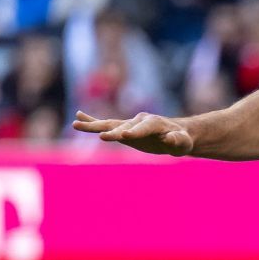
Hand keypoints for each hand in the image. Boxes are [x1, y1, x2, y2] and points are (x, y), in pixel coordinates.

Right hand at [73, 111, 193, 154]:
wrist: (177, 134)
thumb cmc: (182, 139)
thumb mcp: (183, 142)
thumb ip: (176, 140)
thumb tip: (170, 139)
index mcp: (154, 123)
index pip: (142, 128)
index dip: (134, 132)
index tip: (124, 136)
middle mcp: (139, 120)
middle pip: (122, 125)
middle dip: (112, 131)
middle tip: (101, 136)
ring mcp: (130, 123)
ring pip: (110, 124)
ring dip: (94, 124)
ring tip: (76, 123)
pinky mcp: (124, 129)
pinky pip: (107, 125)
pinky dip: (93, 122)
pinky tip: (79, 117)